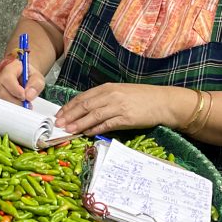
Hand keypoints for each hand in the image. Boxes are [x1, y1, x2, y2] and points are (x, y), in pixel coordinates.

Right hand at [0, 55, 44, 104]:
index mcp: (10, 66)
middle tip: (24, 105)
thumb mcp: (37, 78)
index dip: (15, 90)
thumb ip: (36, 85)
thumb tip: (28, 96)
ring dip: (10, 104)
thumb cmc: (28, 76)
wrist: (22, 76)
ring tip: (21, 105)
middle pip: (0, 90)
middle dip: (13, 101)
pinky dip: (5, 106)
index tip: (24, 97)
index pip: (7, 78)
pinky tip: (14, 104)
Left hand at [55, 83, 184, 135]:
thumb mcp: (121, 92)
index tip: (59, 114)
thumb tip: (85, 110)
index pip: (83, 97)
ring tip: (68, 130)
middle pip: (84, 106)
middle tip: (58, 124)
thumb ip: (104, 99)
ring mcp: (118, 107)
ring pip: (93, 115)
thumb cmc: (142, 98)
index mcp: (108, 88)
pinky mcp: (126, 118)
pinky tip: (86, 133)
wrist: (163, 102)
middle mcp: (111, 95)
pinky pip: (106, 124)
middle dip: (69, 115)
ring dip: (78, 124)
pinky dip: (94, 129)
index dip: (69, 106)